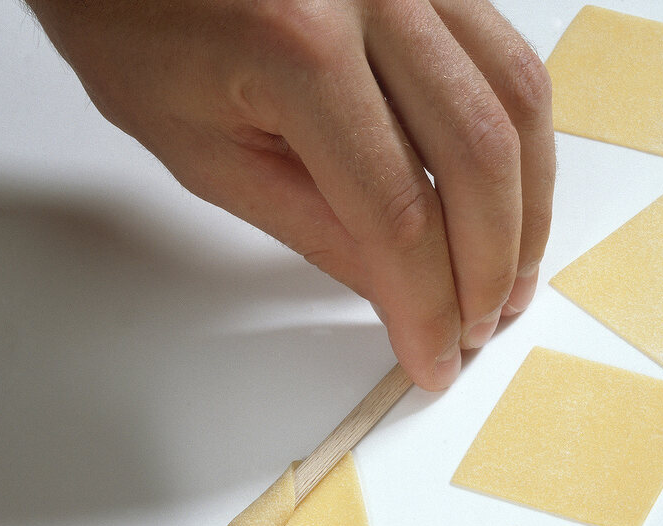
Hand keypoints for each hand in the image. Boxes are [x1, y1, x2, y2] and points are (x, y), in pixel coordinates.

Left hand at [26, 0, 555, 390]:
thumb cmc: (135, 26)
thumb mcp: (209, 154)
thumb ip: (317, 229)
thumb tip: (403, 297)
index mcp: (296, 44)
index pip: (397, 211)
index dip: (427, 304)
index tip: (435, 356)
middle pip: (479, 156)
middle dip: (491, 264)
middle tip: (480, 326)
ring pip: (518, 101)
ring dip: (527, 206)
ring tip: (512, 275)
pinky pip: (508, 60)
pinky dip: (518, 142)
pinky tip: (506, 197)